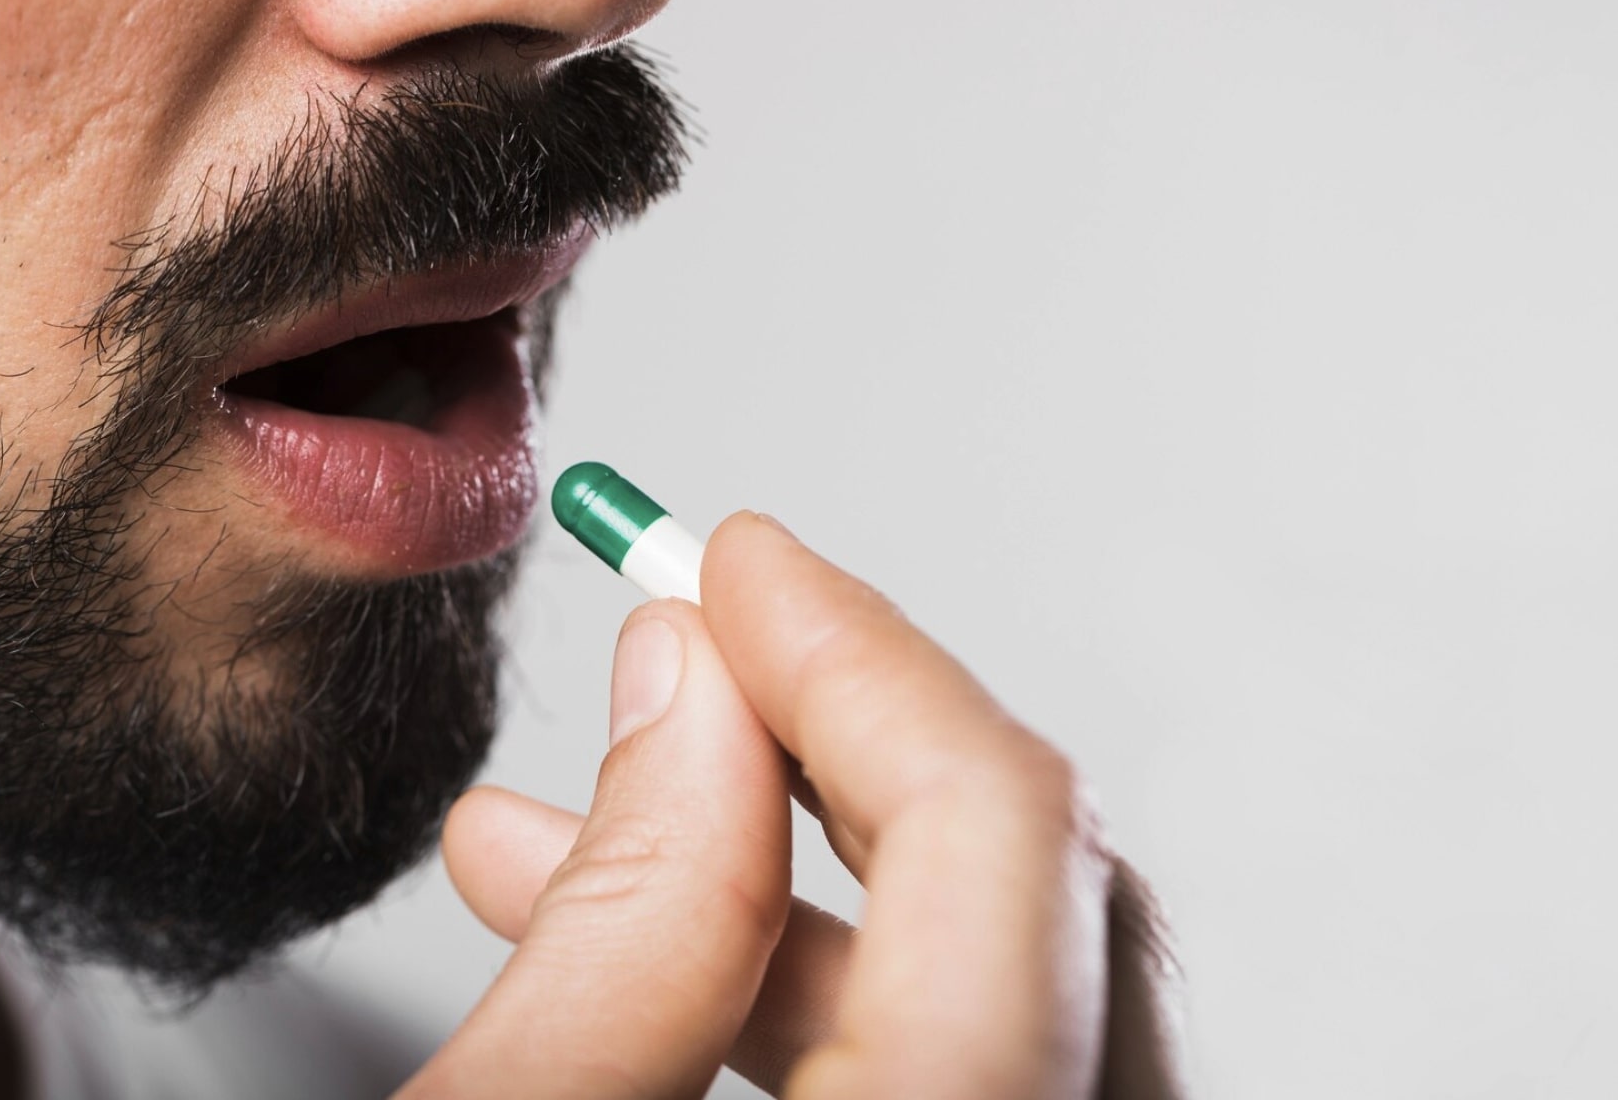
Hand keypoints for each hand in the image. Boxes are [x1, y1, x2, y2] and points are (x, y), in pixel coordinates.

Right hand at [404, 513, 1186, 1097]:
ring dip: (794, 874)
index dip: (862, 663)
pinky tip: (651, 957)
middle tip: (693, 655)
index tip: (739, 567)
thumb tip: (690, 681)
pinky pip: (971, 1065)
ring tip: (579, 828)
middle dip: (838, 740)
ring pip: (1006, 981)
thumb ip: (626, 919)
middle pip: (1039, 891)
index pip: (1003, 841)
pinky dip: (818, 993)